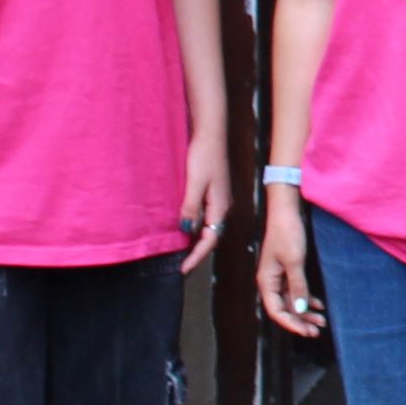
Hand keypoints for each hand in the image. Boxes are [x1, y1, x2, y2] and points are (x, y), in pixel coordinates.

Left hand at [178, 124, 233, 259]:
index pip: (210, 239)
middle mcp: (222, 206)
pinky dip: (197, 227)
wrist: (211, 135)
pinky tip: (187, 228)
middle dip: (198, 253)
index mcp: (219, 206)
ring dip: (197, 241)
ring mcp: (219, 199)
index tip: (184, 269)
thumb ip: (190, 206)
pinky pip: (206, 216)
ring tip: (183, 253)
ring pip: (209, 226)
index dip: (197, 256)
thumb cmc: (203, 156)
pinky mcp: (213, 192)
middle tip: (183, 266)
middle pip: (212, 236)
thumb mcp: (194, 183)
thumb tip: (186, 229)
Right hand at [258, 191, 322, 338]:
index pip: (276, 311)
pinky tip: (318, 304)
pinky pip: (296, 289)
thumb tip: (300, 310)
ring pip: (292, 300)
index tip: (306, 331)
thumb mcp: (295, 261)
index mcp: (266, 281)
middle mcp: (271, 281)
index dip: (291, 323)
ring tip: (321, 320)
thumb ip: (298, 286)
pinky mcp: (288, 268)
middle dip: (300, 320)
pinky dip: (306, 297)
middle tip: (317, 330)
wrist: (286, 210)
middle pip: (284, 308)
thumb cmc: (287, 233)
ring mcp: (279, 275)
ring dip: (305, 311)